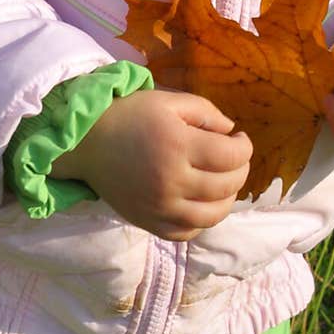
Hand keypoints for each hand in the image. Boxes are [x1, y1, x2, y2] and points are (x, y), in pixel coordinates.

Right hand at [50, 88, 252, 240]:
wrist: (88, 143)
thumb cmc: (130, 116)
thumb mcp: (168, 101)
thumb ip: (205, 112)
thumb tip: (231, 132)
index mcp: (178, 145)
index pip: (231, 156)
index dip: (245, 147)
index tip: (240, 139)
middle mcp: (172, 180)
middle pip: (227, 186)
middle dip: (240, 170)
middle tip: (234, 158)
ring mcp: (160, 207)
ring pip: (213, 215)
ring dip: (227, 198)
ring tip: (223, 182)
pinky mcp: (149, 222)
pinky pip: (187, 232)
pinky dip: (201, 220)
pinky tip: (200, 202)